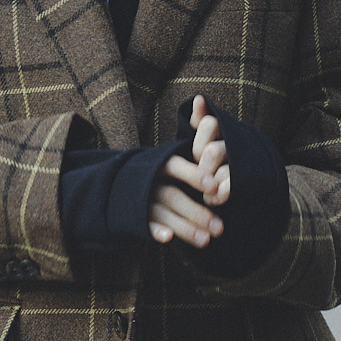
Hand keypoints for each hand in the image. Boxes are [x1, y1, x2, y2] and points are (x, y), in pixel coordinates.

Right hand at [147, 95, 230, 245]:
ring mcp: (141, 198)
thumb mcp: (172, 151)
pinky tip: (168, 240)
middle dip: (197, 212)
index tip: (214, 186)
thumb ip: (191, 134)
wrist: (119, 183)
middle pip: (173, 196)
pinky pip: (145, 224)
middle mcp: (149, 180)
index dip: (194, 175)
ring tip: (206, 241)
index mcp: (160, 162)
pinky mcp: (134, 216)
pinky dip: (155, 231)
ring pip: (163, 213)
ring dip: (184, 227)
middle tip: (221, 228)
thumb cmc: (158, 168)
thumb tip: (201, 99)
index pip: (176, 166)